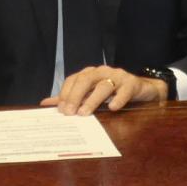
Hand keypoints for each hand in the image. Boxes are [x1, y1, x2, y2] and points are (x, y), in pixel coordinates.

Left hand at [42, 65, 164, 114]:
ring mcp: (118, 76)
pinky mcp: (132, 83)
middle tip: (69, 113)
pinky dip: (118, 99)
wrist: (141, 89)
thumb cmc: (113, 92)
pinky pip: (125, 90)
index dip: (65, 93)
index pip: (73, 79)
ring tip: (85, 113)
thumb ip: (70, 98)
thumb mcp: (90, 94)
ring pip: (104, 85)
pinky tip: (112, 108)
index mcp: (90, 73)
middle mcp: (102, 71)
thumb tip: (45, 103)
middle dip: (75, 96)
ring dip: (93, 99)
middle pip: (86, 80)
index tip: (60, 110)